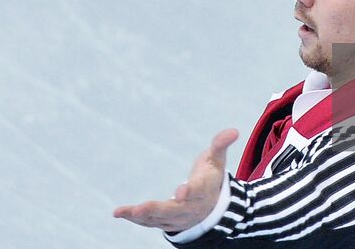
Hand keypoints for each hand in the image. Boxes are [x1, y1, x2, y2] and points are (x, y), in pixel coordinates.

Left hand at [113, 129, 239, 231]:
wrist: (213, 209)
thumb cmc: (211, 178)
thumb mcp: (216, 160)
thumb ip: (221, 145)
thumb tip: (234, 130)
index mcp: (203, 190)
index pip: (197, 191)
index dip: (189, 191)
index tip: (181, 191)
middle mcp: (189, 207)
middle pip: (172, 211)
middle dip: (155, 210)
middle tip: (139, 208)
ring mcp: (177, 218)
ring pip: (158, 220)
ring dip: (140, 216)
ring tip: (122, 211)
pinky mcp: (166, 223)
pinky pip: (150, 223)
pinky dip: (136, 219)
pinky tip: (120, 213)